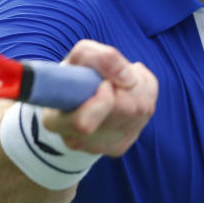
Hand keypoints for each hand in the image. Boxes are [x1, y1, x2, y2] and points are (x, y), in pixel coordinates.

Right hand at [43, 40, 157, 156]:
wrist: (80, 95)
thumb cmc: (77, 74)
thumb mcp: (81, 55)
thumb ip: (101, 58)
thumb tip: (129, 79)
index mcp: (56, 121)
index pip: (84, 123)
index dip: (102, 98)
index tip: (104, 83)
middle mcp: (77, 141)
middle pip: (123, 111)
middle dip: (126, 84)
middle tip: (114, 76)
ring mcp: (100, 147)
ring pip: (140, 110)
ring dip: (138, 85)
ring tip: (121, 79)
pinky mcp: (120, 146)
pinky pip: (147, 112)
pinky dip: (145, 93)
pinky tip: (129, 90)